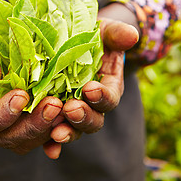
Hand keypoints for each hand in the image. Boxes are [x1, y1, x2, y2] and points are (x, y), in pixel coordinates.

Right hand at [0, 28, 70, 157]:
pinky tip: (71, 117)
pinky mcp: (27, 119)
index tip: (20, 96)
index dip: (1, 115)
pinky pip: (43, 132)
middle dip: (33, 124)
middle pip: (9, 137)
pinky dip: (58, 128)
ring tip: (66, 107)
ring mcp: (9, 125)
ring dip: (49, 126)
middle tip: (53, 104)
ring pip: (29, 138)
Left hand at [50, 4, 138, 145]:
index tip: (90, 89)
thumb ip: (117, 34)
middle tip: (71, 109)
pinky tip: (48, 149)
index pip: (108, 98)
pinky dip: (50, 144)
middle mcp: (91, 105)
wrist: (69, 42)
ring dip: (66, 132)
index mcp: (107, 87)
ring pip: (73, 129)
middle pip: (92, 120)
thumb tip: (132, 36)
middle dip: (83, 117)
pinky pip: (52, 134)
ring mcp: (72, 113)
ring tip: (56, 133)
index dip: (102, 96)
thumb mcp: (103, 31)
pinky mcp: (52, 116)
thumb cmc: (90, 36)